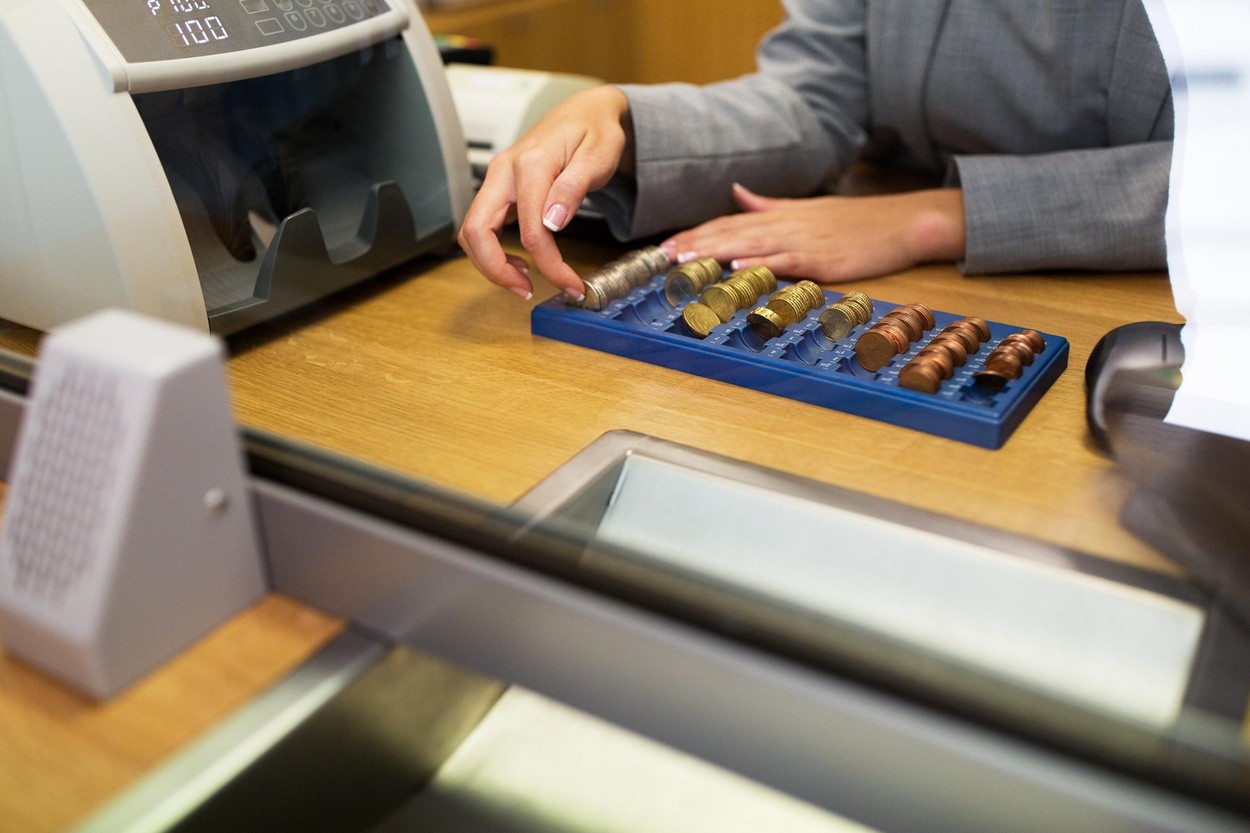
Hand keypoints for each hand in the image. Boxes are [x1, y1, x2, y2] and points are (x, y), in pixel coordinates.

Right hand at [457, 86, 632, 299]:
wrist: (585, 112)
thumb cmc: (595, 131)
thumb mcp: (597, 156)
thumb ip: (573, 188)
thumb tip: (552, 222)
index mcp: (530, 163)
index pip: (530, 230)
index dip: (550, 266)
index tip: (571, 285)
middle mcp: (504, 171)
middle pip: (476, 231)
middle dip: (497, 270)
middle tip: (528, 291)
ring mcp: (498, 180)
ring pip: (472, 231)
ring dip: (490, 263)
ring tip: (524, 281)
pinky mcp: (500, 189)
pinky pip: (483, 225)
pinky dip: (493, 250)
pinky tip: (520, 261)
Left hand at [660, 184, 966, 282]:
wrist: (902, 224)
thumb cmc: (856, 221)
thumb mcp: (807, 209)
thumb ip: (768, 204)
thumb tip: (738, 192)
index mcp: (780, 216)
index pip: (729, 223)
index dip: (697, 233)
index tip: (667, 246)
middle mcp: (785, 225)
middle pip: (731, 233)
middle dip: (694, 244)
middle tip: (662, 256)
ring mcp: (803, 242)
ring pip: (750, 245)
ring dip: (715, 252)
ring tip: (685, 260)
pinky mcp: (821, 260)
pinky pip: (785, 261)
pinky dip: (760, 263)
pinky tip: (738, 268)